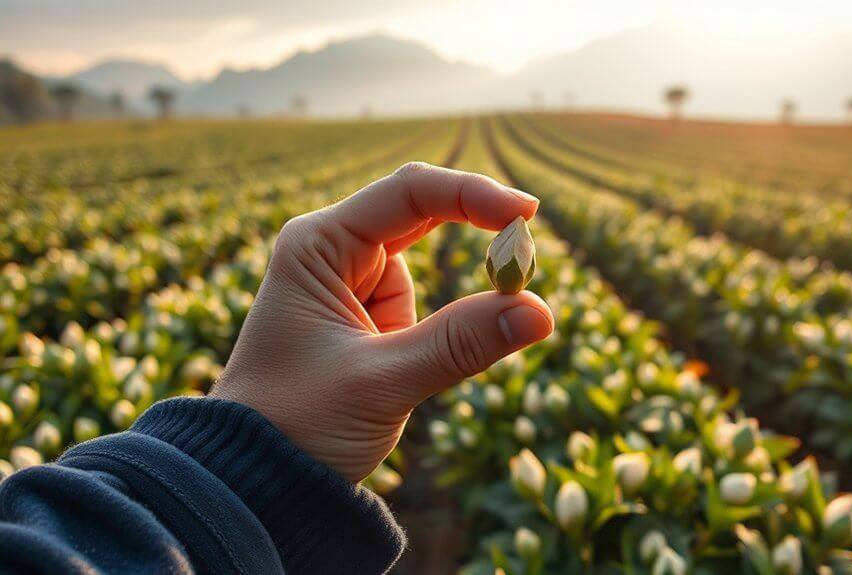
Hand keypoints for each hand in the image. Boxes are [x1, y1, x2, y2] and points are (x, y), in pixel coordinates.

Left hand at [211, 162, 553, 480]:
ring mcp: (349, 283)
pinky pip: (421, 306)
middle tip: (526, 265)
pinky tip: (399, 368)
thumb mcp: (382, 382)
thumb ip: (461, 343)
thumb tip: (540, 312)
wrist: (254, 478)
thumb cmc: (296, 425)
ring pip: (427, 267)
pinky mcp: (365, 317)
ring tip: (399, 364)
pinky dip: (438, 327)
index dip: (474, 195)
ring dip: (444, 305)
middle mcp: (332, 251)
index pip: (410, 193)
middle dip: (477, 239)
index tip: (528, 217)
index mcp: (318, 245)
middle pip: (422, 214)